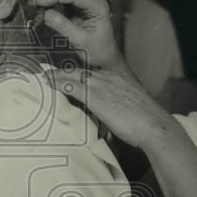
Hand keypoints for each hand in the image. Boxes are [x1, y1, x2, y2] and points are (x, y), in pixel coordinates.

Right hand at [30, 0, 126, 72]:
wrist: (104, 58)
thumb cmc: (97, 52)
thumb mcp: (79, 41)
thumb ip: (63, 26)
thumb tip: (46, 13)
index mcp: (97, 6)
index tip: (40, 2)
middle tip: (35, 2)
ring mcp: (85, 1)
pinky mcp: (77, 5)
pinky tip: (43, 0)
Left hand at [43, 64, 175, 151]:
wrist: (153, 125)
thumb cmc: (146, 121)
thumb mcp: (131, 106)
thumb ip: (119, 104)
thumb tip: (112, 111)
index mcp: (117, 78)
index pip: (91, 72)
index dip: (76, 73)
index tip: (66, 74)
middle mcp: (108, 78)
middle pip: (79, 71)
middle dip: (62, 71)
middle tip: (46, 71)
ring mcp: (101, 86)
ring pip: (73, 76)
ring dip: (56, 76)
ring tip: (42, 77)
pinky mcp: (95, 97)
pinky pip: (72, 87)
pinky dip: (58, 84)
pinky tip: (48, 85)